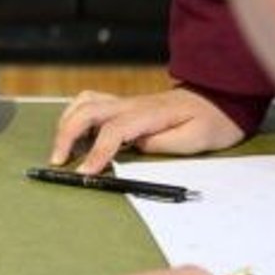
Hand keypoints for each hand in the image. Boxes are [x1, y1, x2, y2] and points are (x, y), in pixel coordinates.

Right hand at [50, 89, 244, 173]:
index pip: (113, 131)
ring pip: (83, 102)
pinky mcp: (122, 104)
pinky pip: (89, 101)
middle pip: (87, 111)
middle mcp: (130, 104)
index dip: (96, 153)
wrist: (217, 100)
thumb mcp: (196, 139)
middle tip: (57, 160)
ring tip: (62, 147)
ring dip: (66, 122)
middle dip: (66, 135)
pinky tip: (75, 131)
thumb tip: (134, 147)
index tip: (84, 173)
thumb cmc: (210, 123)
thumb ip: (163, 144)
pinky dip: (74, 114)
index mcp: (148, 114)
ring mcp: (124, 101)